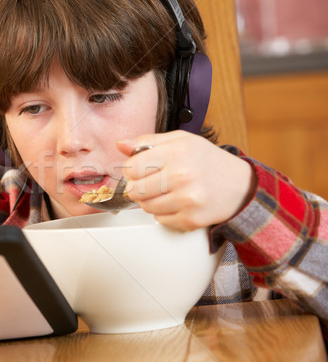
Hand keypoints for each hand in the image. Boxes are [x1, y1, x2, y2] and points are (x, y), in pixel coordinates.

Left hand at [117, 130, 255, 230]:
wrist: (241, 185)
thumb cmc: (208, 161)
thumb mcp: (181, 141)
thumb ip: (147, 142)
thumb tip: (120, 144)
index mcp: (177, 152)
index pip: (131, 168)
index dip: (132, 170)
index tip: (140, 169)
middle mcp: (182, 176)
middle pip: (134, 190)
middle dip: (138, 187)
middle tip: (152, 182)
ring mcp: (187, 200)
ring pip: (145, 207)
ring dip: (150, 201)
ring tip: (167, 191)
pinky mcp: (191, 219)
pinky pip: (159, 220)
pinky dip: (164, 213)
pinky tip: (177, 202)